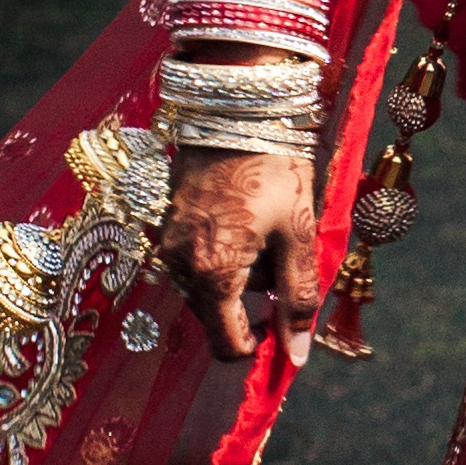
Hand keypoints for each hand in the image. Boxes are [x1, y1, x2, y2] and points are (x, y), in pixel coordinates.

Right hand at [153, 149, 320, 367]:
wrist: (234, 108)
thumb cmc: (273, 169)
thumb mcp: (298, 234)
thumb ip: (298, 298)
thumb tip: (296, 355)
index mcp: (213, 274)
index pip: (228, 345)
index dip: (260, 344)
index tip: (286, 321)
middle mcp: (180, 267)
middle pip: (220, 313)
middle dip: (255, 295)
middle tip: (282, 249)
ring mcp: (168, 245)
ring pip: (211, 286)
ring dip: (241, 272)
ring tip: (265, 225)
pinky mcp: (167, 225)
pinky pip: (198, 259)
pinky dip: (225, 251)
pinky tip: (245, 215)